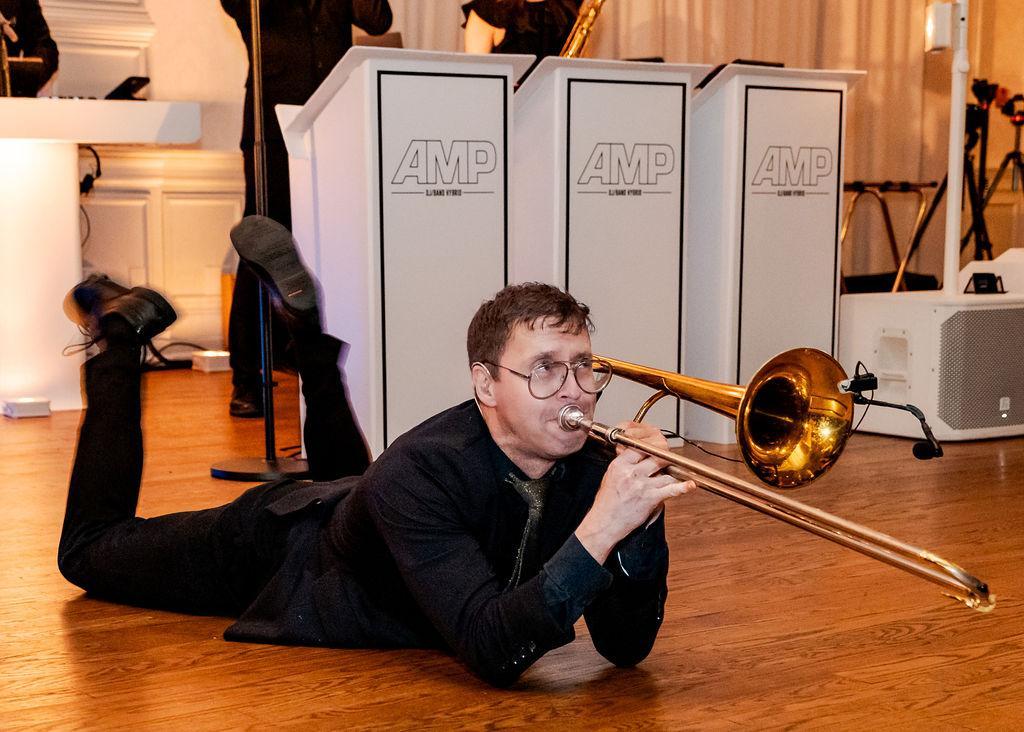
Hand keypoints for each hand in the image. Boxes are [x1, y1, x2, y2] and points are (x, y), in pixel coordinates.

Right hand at [575, 421, 693, 563]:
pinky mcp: (650, 498)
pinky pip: (671, 490)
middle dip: (666, 455)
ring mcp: (641, 485)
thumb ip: (626, 463)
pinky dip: (682, 487)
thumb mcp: (611, 475)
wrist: (604, 523)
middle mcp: (631, 472)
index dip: (653, 444)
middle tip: (670, 457)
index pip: (641, 446)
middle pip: (657, 456)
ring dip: (673, 473)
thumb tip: (642, 455)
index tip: (659, 445)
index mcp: (620, 464)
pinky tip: (690, 485)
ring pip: (666, 472)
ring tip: (677, 472)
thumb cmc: (607, 501)